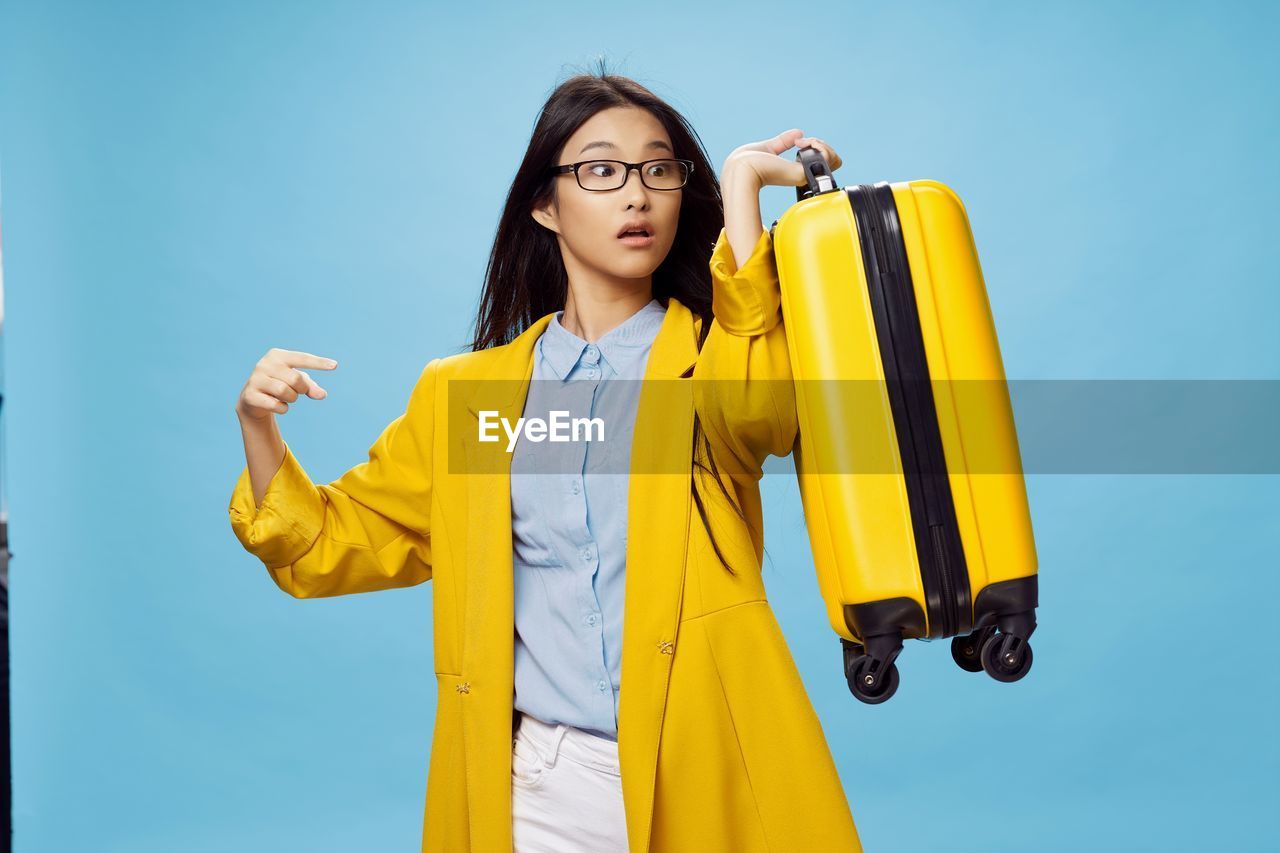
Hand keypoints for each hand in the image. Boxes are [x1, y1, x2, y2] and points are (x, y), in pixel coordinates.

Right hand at [236, 348, 337, 420]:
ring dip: (292, 399)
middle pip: (296, 379)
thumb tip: (322, 395)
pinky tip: (277, 405)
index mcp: (277, 355)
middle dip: (302, 389)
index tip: (335, 366)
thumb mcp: (297, 383)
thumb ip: (311, 387)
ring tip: (286, 397)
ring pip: (286, 392)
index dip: (318, 363)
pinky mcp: (250, 395)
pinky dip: (282, 409)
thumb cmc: (280, 384)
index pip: (302, 358)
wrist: (253, 399)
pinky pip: (276, 405)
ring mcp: (255, 379)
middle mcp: (264, 364)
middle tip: (297, 391)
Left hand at [722, 128, 842, 188]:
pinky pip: (827, 157)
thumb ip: (784, 142)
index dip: (816, 148)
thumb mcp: (770, 147)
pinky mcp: (803, 175)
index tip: (800, 141)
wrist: (742, 168)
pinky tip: (803, 142)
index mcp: (794, 172)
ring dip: (820, 143)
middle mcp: (801, 176)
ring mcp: (804, 176)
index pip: (819, 162)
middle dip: (820, 144)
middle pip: (831, 160)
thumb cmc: (747, 161)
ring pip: (833, 158)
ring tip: (802, 142)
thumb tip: (798, 133)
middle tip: (801, 141)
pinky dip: (819, 145)